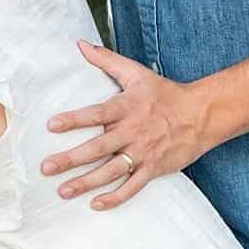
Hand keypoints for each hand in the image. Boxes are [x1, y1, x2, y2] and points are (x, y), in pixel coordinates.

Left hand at [39, 40, 211, 210]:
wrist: (202, 115)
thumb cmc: (165, 93)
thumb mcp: (136, 73)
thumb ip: (106, 60)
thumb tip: (80, 44)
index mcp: (125, 108)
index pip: (95, 114)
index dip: (74, 120)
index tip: (51, 125)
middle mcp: (132, 132)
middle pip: (97, 148)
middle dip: (70, 159)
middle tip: (46, 167)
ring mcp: (143, 153)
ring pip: (111, 171)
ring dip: (86, 182)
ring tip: (63, 191)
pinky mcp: (154, 169)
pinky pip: (133, 186)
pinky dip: (116, 197)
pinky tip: (96, 204)